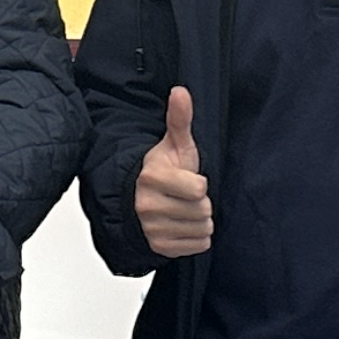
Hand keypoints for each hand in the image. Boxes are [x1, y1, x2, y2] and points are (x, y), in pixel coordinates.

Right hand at [134, 85, 212, 258]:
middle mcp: (148, 205)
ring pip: (202, 229)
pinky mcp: (159, 247)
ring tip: (185, 209)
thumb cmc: (161, 171)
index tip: (188, 180)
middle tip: (186, 196)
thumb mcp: (173, 145)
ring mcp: (152, 229)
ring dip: (200, 220)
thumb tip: (180, 92)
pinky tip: (183, 225)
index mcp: (153, 178)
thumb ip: (180, 120)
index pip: (199, 190)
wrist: (135, 198)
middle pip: (202, 211)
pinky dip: (196, 237)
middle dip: (201, 204)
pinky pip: (198, 245)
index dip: (200, 184)